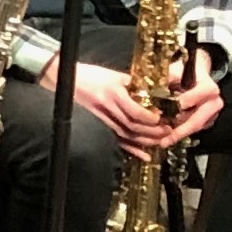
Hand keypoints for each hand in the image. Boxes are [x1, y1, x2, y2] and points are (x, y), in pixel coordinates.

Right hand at [54, 60, 198, 157]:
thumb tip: (159, 86)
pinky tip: (143, 156)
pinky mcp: (98, 124)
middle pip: (132, 125)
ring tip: (159, 142)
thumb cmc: (90, 75)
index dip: (149, 117)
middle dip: (151, 131)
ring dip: (144, 141)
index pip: (134, 109)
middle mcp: (107, 106)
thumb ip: (135, 83)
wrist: (64, 79)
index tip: (162, 119)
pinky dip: (131, 149)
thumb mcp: (114, 75)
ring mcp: (101, 117)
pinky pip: (116, 140)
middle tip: (167, 132)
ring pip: (126, 134)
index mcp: (113, 92)